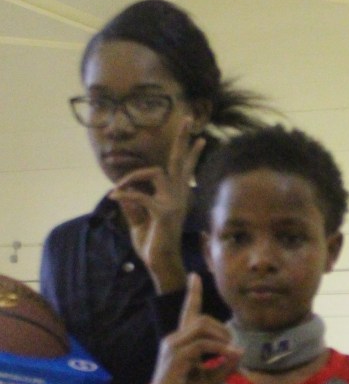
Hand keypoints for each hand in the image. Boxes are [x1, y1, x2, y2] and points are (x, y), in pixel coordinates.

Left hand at [109, 118, 204, 293]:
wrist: (159, 263)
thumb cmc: (151, 242)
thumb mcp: (138, 218)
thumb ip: (134, 202)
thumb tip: (125, 189)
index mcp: (176, 195)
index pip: (183, 170)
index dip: (190, 153)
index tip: (200, 137)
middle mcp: (179, 195)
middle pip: (181, 162)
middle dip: (184, 139)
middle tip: (191, 120)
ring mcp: (174, 203)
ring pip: (155, 173)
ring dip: (132, 176)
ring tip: (118, 188)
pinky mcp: (163, 212)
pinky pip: (140, 196)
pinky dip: (123, 195)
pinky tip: (113, 198)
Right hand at [142, 274, 240, 383]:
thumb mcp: (213, 379)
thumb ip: (226, 364)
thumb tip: (240, 351)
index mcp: (181, 342)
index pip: (187, 311)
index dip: (193, 293)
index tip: (195, 276)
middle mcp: (174, 340)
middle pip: (202, 319)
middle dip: (223, 330)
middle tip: (233, 349)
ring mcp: (172, 348)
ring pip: (202, 327)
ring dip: (223, 338)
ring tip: (230, 353)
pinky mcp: (175, 358)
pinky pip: (202, 344)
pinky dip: (220, 349)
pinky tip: (229, 357)